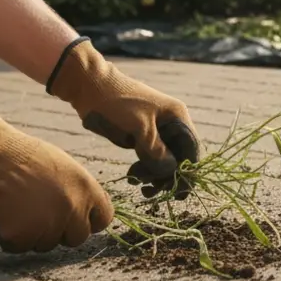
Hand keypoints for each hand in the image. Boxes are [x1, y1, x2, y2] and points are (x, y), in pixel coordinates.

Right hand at [0, 95, 112, 252]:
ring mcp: (49, 224)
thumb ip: (77, 191)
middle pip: (76, 238)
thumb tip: (84, 212)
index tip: (72, 220)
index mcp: (87, 188)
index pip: (103, 219)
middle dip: (59, 232)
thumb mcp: (63, 168)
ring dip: (32, 234)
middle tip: (37, 215)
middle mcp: (73, 208)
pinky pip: (19, 247)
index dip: (87, 221)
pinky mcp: (22, 235)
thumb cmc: (21, 156)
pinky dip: (9, 238)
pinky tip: (1, 215)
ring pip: (45, 244)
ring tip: (16, 208)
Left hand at [46, 38, 199, 198]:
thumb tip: (170, 171)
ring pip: (163, 159)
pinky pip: (150, 156)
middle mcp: (171, 123)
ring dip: (153, 174)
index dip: (187, 172)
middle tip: (148, 190)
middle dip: (165, 175)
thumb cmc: (116, 103)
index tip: (179, 193)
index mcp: (177, 117)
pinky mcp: (142, 134)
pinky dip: (143, 167)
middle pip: (178, 157)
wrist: (89, 86)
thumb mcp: (139, 128)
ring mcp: (156, 129)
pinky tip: (132, 175)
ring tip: (135, 181)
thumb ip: (156, 151)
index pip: (191, 150)